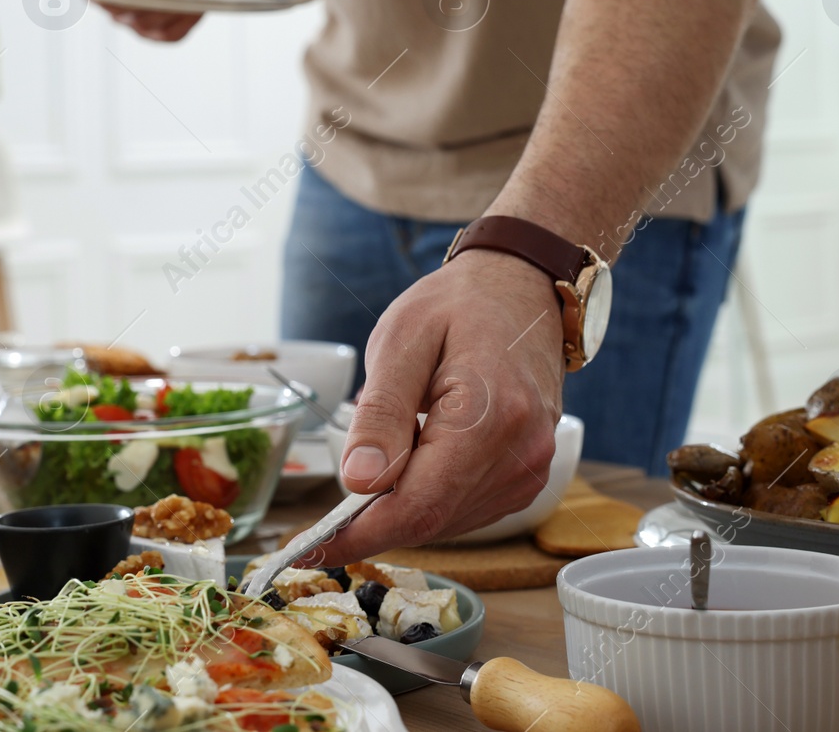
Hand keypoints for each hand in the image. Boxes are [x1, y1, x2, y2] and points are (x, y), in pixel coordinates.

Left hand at [312, 251, 566, 565]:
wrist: (521, 289)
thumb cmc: (458, 306)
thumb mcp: (402, 340)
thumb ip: (380, 414)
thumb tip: (357, 481)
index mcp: (490, 418)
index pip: (417, 505)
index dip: (359, 535)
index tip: (308, 549)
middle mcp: (520, 455)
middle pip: (430, 520)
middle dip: (371, 527)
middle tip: (318, 528)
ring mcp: (530, 470)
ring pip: (446, 522)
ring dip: (398, 513)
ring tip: (368, 472)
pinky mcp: (526, 476)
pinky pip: (464, 510)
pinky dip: (426, 501)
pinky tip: (406, 467)